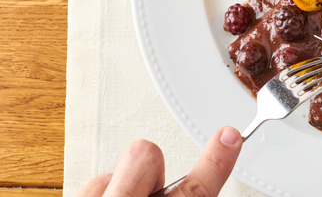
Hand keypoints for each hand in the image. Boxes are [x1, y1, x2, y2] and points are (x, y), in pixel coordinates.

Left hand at [77, 126, 242, 196]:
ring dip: (118, 188)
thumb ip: (184, 196)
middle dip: (149, 169)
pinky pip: (87, 188)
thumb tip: (184, 185)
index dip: (217, 159)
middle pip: (146, 155)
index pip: (199, 188)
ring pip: (110, 171)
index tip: (230, 136)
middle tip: (147, 193)